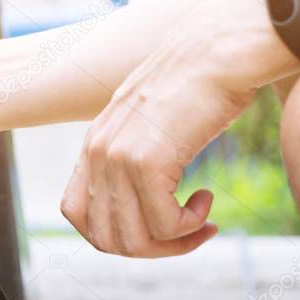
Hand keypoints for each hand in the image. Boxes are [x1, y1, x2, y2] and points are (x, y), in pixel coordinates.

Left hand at [61, 0, 294, 256]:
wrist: (220, 50)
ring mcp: (118, 156)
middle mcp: (98, 151)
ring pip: (134, 239)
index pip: (78, 214)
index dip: (117, 234)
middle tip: (189, 233)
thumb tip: (151, 196)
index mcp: (95, 142)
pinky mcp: (147, 161)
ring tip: (201, 219)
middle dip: (152, 249)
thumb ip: (139, 152)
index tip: (155, 227)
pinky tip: (207, 200)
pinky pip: (164, 224)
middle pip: (106, 238)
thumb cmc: (199, 82)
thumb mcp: (154, 120)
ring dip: (174, 242)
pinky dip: (189, 226)